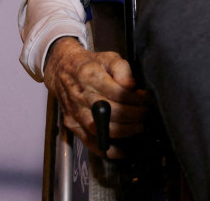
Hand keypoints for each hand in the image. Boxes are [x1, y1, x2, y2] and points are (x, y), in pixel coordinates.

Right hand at [43, 38, 146, 157]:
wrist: (62, 70)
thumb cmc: (90, 64)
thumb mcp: (109, 57)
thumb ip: (122, 70)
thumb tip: (132, 87)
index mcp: (89, 75)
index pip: (116, 92)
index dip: (135, 99)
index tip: (146, 100)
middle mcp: (79, 95)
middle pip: (110, 111)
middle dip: (133, 115)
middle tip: (146, 114)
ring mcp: (74, 112)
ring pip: (101, 128)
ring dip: (124, 131)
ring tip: (139, 126)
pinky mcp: (72, 125)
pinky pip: (89, 142)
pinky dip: (107, 149)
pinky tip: (122, 151)